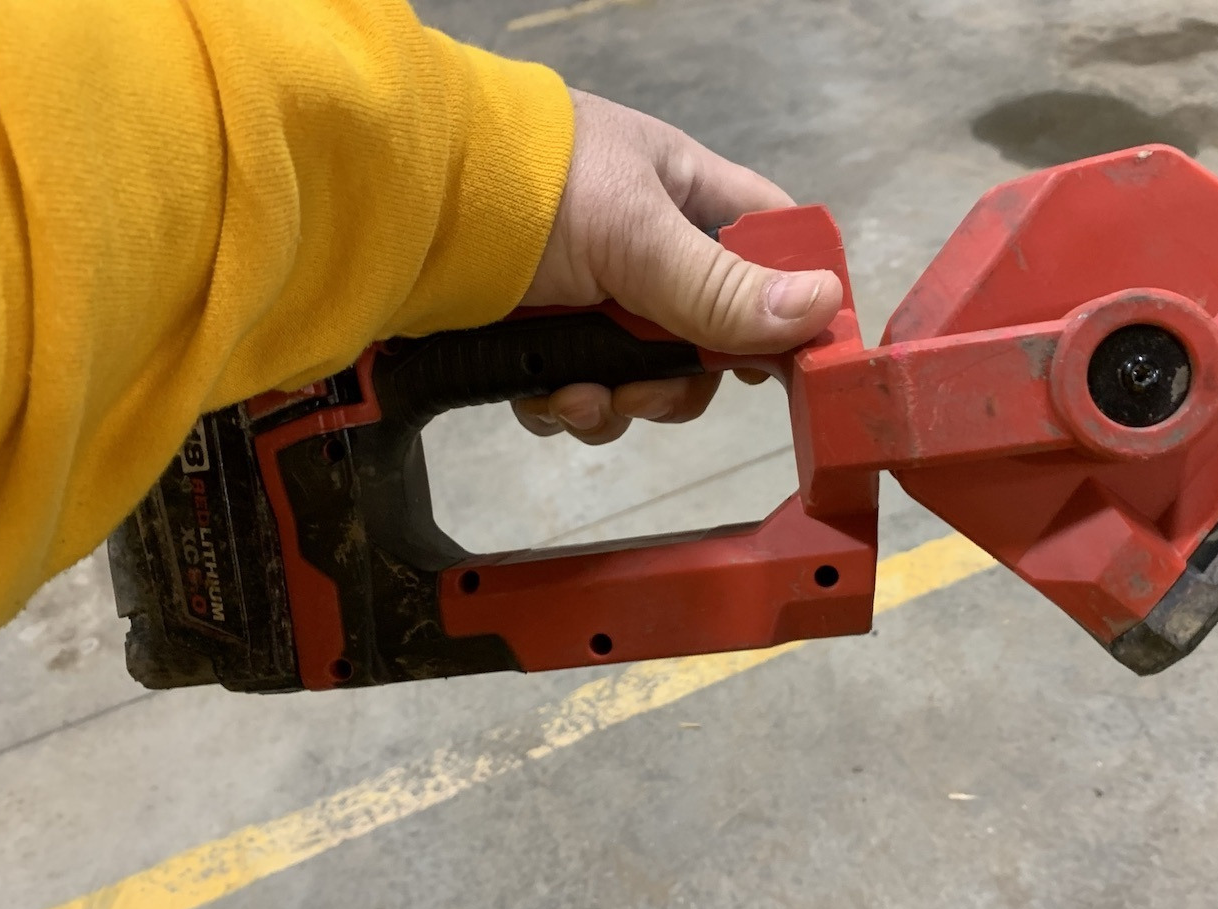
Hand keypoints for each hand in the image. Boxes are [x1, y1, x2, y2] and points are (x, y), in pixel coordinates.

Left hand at [513, 89, 843, 444]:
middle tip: (647, 392)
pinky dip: (568, 406)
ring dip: (620, 403)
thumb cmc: (522, 192)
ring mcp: (593, 297)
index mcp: (683, 195)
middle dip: (680, 380)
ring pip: (645, 376)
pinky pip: (583, 391)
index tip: (791, 364)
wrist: (394, 213)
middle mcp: (646, 247)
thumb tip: (822, 311)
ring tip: (577, 396)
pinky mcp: (542, 337)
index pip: (771, 245)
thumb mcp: (634, 234)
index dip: (789, 301)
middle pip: (709, 337)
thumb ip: (720, 285)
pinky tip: (543, 398)